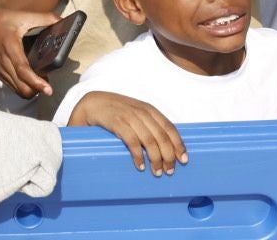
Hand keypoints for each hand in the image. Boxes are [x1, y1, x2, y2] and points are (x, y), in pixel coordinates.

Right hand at [0, 4, 55, 98]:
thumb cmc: (7, 20)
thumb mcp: (26, 16)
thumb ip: (46, 19)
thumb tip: (63, 22)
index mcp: (10, 45)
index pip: (22, 69)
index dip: (36, 81)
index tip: (48, 89)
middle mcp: (4, 59)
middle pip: (22, 85)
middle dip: (37, 89)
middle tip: (48, 83)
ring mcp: (0, 68)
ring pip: (18, 90)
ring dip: (31, 90)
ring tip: (41, 82)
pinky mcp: (0, 72)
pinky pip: (13, 87)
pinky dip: (24, 88)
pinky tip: (32, 81)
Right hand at [68, 91, 186, 175]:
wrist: (93, 103)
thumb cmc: (117, 111)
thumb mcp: (136, 113)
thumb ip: (150, 124)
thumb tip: (168, 146)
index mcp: (149, 110)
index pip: (170, 127)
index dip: (178, 144)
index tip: (183, 160)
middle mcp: (142, 112)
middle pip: (161, 137)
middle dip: (168, 156)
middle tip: (169, 171)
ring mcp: (129, 117)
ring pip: (149, 141)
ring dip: (156, 159)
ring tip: (157, 172)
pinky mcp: (117, 123)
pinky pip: (132, 142)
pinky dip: (138, 156)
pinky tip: (141, 166)